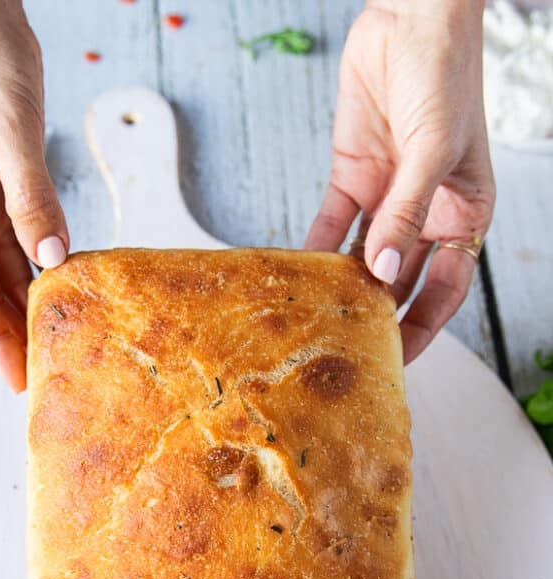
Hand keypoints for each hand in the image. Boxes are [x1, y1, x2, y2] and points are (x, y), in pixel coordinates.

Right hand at [0, 0, 68, 391]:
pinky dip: (43, 267)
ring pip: (4, 269)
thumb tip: (53, 259)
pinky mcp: (4, 190)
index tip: (13, 372)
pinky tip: (64, 293)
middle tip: (43, 373)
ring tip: (56, 344)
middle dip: (10, 331)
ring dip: (29, 305)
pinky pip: (24, 241)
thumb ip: (32, 199)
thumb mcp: (11, 135)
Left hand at [306, 0, 494, 362]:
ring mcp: (387, 197)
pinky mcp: (352, 177)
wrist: (410, 19)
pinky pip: (332, 224)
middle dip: (376, 314)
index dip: (424, 326)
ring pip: (362, 256)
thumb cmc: (445, 76)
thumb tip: (382, 270)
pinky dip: (316, 248)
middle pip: (399, 280)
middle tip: (346, 346)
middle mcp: (424, 214)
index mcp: (463, 214)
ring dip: (342, 285)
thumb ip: (407, 212)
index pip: (446, 288)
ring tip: (316, 316)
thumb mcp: (435, 150)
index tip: (397, 359)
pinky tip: (299, 273)